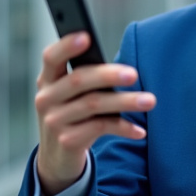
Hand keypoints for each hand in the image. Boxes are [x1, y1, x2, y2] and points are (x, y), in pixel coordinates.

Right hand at [34, 32, 156, 195]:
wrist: (58, 158)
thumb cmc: (73, 114)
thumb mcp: (71, 95)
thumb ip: (87, 78)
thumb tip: (122, 69)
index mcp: (48, 79)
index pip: (51, 57)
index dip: (66, 46)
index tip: (86, 37)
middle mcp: (46, 98)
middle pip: (78, 80)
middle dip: (108, 75)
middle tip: (134, 74)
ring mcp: (55, 121)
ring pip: (93, 104)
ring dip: (125, 101)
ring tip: (149, 100)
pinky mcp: (67, 141)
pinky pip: (100, 129)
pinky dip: (123, 127)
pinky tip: (139, 130)